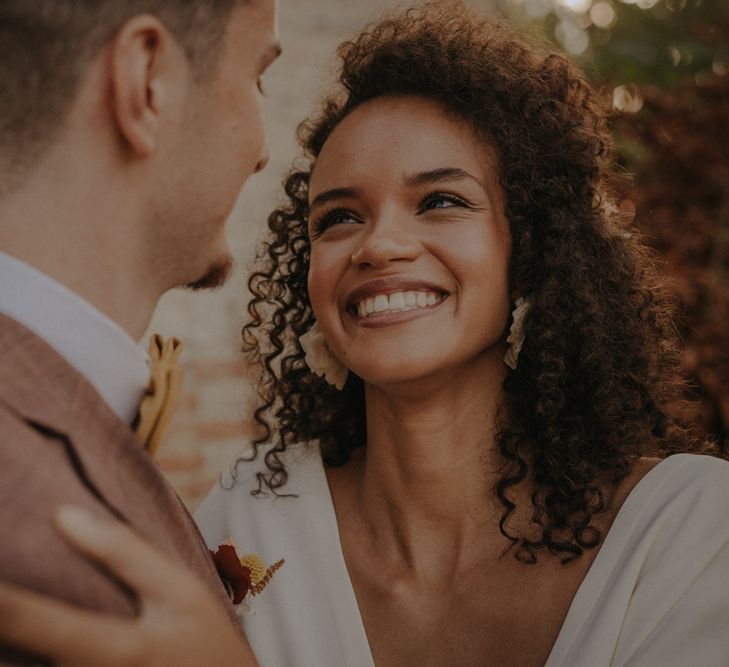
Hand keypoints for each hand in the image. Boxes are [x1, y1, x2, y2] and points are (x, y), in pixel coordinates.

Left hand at [0, 506, 256, 665]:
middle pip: (11, 662)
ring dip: (8, 646)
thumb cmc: (203, 641)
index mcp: (111, 648)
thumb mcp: (180, 591)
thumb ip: (126, 554)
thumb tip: (63, 514)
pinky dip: (21, 658)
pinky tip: (19, 638)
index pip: (30, 621)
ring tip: (8, 606)